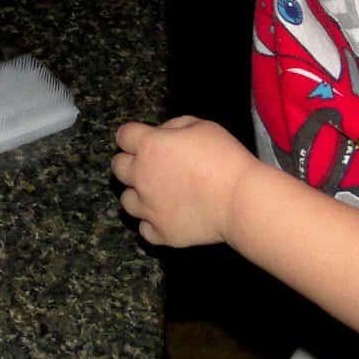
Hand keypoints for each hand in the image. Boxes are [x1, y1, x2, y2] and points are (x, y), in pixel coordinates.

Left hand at [111, 117, 257, 246]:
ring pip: (126, 201)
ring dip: (138, 195)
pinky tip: (166, 217)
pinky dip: (152, 223)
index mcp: (149, 146)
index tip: (143, 140)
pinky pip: (144, 229)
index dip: (132, 136)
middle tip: (150, 166)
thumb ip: (173, 126)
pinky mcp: (161, 232)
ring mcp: (148, 207)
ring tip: (158, 194)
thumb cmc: (224, 158)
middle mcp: (141, 176)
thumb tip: (161, 133)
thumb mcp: (201, 125)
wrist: (240, 199)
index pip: (123, 136)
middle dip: (130, 163)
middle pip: (117, 167)